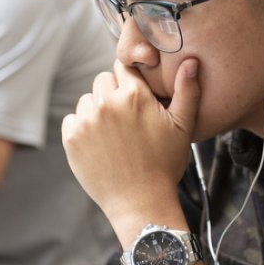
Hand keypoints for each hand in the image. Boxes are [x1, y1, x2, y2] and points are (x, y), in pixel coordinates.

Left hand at [61, 58, 200, 225]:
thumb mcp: (183, 127)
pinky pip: (72, 119)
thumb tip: (191, 62)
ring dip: (97, 110)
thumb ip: (187, 90)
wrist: (140, 202)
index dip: (130, 80)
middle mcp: (106, 103)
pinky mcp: (71, 138)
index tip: (135, 97)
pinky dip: (82, 128)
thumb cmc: (164, 165)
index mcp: (134, 95)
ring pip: (87, 100)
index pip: (124, 66)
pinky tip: (99, 144)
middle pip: (103, 80)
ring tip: (114, 134)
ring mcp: (86, 120)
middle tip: (126, 119)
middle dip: (113, 93)